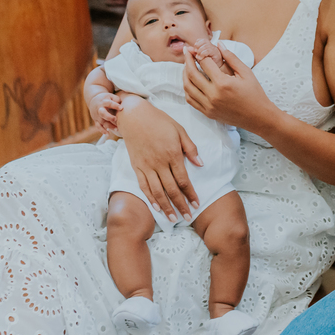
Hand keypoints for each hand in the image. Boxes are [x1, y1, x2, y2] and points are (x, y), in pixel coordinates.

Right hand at [89, 89, 120, 135]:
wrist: (94, 100)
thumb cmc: (106, 98)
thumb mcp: (110, 96)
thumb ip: (117, 100)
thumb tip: (122, 106)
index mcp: (103, 102)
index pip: (109, 103)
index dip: (115, 105)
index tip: (121, 108)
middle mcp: (99, 109)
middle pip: (102, 113)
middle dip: (109, 117)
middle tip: (115, 119)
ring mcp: (97, 115)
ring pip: (102, 121)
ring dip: (109, 126)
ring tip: (117, 129)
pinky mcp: (96, 120)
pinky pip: (98, 126)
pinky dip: (102, 130)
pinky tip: (108, 134)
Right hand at [115, 95, 202, 222]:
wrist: (134, 116)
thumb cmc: (159, 121)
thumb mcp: (180, 130)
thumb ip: (190, 149)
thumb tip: (200, 164)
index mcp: (172, 154)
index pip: (183, 180)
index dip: (190, 194)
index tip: (197, 204)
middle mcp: (159, 163)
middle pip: (171, 189)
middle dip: (181, 205)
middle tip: (188, 217)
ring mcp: (146, 166)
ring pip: (157, 191)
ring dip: (167, 207)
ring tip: (174, 219)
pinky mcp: (136, 166)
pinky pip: (144, 186)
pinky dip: (150, 198)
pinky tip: (157, 208)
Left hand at [183, 45, 279, 134]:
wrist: (258, 117)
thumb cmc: (254, 94)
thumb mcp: (246, 73)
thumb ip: (231, 57)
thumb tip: (219, 44)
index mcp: (223, 83)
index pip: (204, 63)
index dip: (197, 53)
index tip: (194, 48)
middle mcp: (213, 95)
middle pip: (192, 74)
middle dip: (187, 60)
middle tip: (186, 52)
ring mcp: (209, 105)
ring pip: (188, 87)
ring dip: (184, 75)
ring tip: (186, 66)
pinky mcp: (207, 113)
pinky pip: (191, 100)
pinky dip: (187, 89)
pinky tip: (190, 82)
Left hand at [192, 38, 223, 69]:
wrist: (217, 71)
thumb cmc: (208, 65)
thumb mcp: (199, 58)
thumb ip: (194, 53)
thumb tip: (187, 48)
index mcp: (209, 46)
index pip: (202, 39)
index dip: (197, 43)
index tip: (195, 50)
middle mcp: (213, 47)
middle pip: (204, 41)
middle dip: (197, 46)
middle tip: (196, 53)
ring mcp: (215, 50)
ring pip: (206, 45)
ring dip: (199, 51)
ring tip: (198, 57)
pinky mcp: (217, 54)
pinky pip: (208, 50)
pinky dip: (202, 54)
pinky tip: (200, 58)